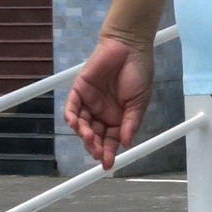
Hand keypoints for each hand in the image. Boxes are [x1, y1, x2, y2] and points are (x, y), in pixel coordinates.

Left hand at [64, 32, 154, 172]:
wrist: (129, 47)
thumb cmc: (138, 73)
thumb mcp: (140, 102)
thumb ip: (131, 123)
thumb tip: (126, 144)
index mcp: (118, 118)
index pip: (110, 140)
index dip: (108, 153)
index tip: (107, 164)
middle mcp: (102, 113)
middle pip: (95, 136)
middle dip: (95, 146)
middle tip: (97, 153)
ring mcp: (90, 102)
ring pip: (82, 124)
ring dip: (84, 133)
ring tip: (89, 138)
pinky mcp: (79, 89)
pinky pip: (72, 106)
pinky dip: (71, 116)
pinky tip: (75, 124)